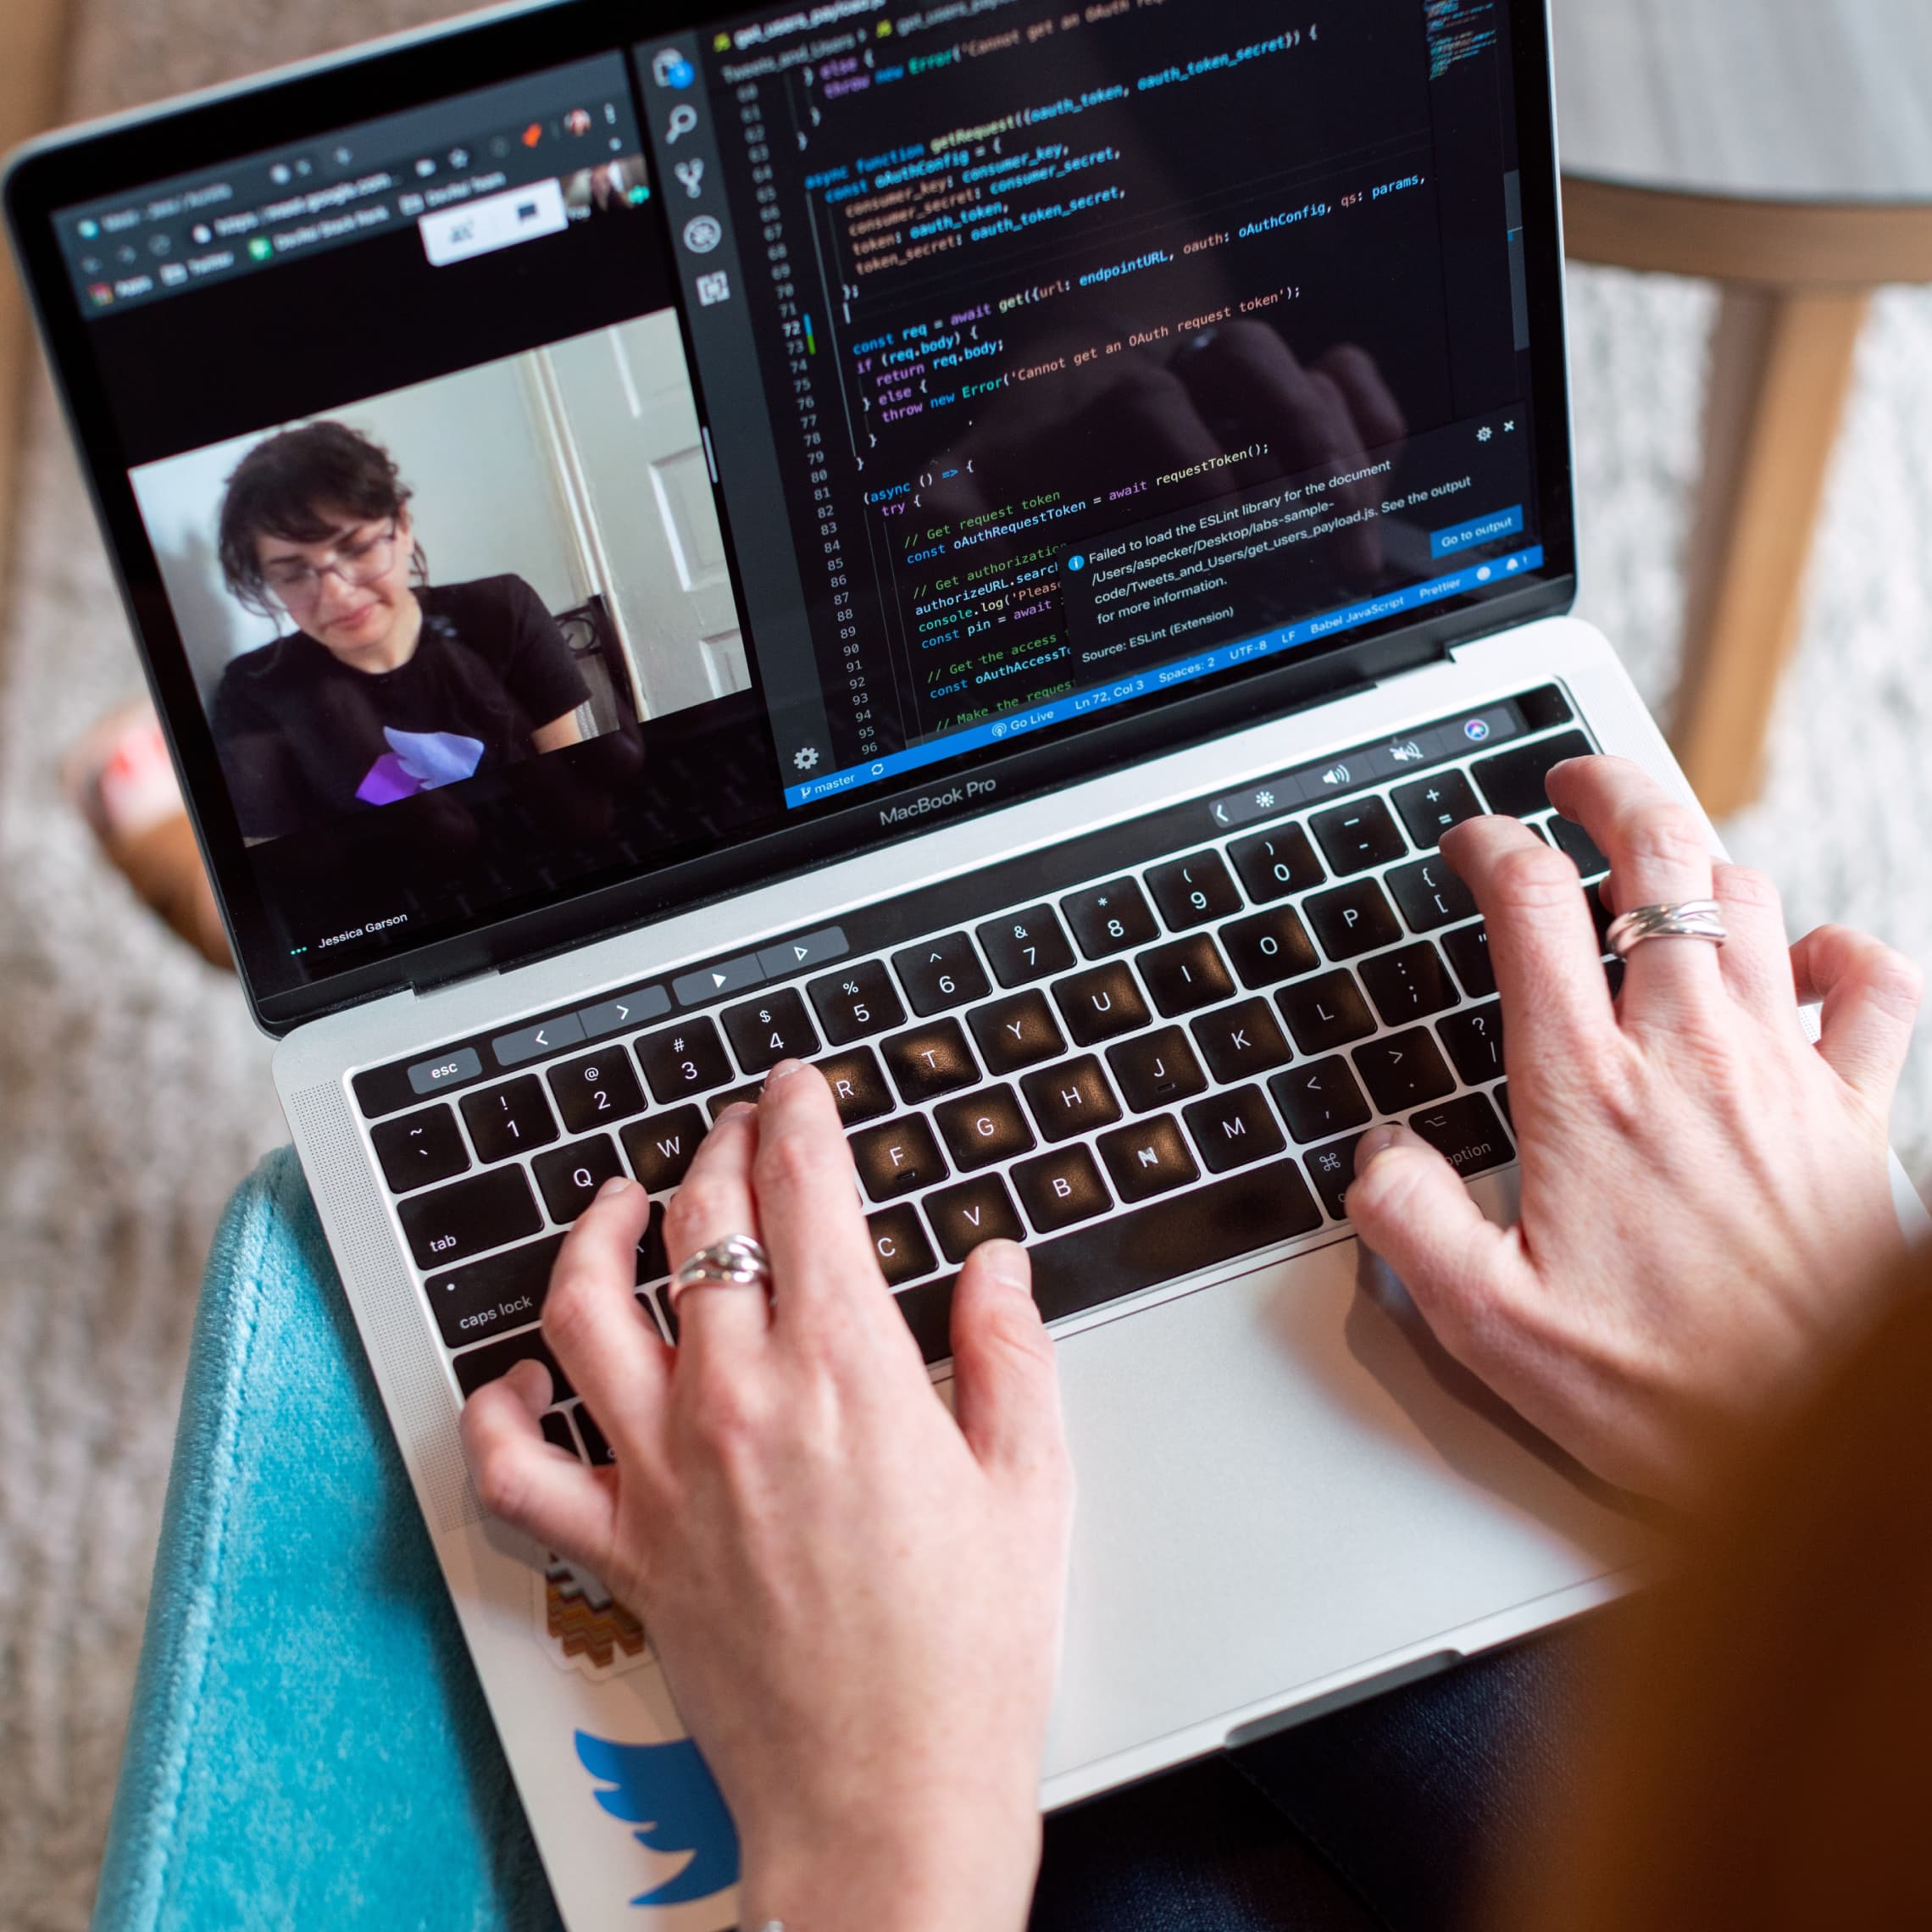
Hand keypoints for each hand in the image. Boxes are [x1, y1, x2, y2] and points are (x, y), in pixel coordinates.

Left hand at [460, 1062, 1072, 1931]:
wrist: (888, 1800)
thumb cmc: (967, 1657)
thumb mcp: (1029, 1484)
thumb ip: (1008, 1352)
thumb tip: (993, 1265)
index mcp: (849, 1375)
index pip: (803, 1192)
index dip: (797, 1116)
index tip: (796, 1089)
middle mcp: (740, 1403)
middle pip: (700, 1223)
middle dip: (720, 1145)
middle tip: (739, 1125)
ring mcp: (665, 1473)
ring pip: (587, 1307)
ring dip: (596, 1232)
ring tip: (620, 1200)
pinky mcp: (622, 1548)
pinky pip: (517, 1469)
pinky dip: (500, 1412)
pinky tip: (525, 1375)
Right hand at [1346, 755, 1921, 1503]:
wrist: (1817, 1448)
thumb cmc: (1660, 1394)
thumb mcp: (1486, 1325)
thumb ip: (1407, 1221)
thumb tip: (1379, 1151)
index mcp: (1587, 1093)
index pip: (1530, 908)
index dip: (1490, 846)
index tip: (1472, 842)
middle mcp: (1689, 1057)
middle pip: (1657, 856)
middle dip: (1609, 791)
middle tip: (1574, 782)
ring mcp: (1783, 1074)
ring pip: (1750, 900)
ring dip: (1700, 861)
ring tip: (1659, 869)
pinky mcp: (1858, 1114)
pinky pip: (1874, 985)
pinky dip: (1841, 949)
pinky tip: (1807, 958)